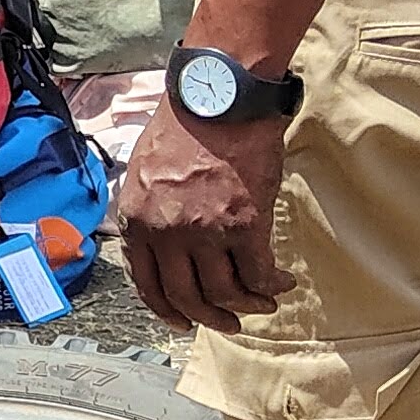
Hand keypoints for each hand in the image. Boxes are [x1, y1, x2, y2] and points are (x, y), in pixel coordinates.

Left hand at [115, 97, 287, 332]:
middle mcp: (166, 233)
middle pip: (187, 297)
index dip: (167, 311)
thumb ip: (149, 212)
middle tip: (230, 323)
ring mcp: (205, 232)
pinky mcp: (244, 225)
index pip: (147, 285)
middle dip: (211, 317)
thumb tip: (162, 245)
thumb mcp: (145, 172)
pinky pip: (259, 273)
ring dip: (247, 305)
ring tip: (263, 303)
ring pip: (225, 293)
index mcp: (137, 221)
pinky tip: (282, 282)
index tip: (183, 322)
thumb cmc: (185, 125)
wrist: (220, 97)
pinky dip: (272, 285)